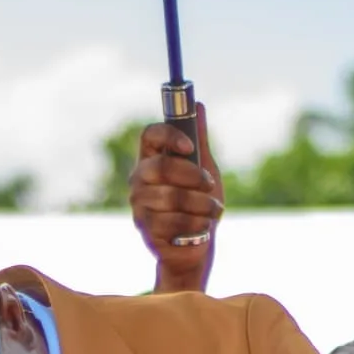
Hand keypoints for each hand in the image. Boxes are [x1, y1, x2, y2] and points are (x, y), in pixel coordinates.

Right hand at [128, 110, 221, 293]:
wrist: (194, 247)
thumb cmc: (198, 204)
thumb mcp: (204, 169)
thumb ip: (199, 140)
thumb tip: (197, 105)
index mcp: (152, 158)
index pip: (149, 135)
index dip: (169, 135)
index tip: (191, 146)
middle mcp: (139, 179)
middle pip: (160, 166)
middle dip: (192, 175)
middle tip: (210, 183)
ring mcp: (139, 204)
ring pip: (171, 197)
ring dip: (201, 204)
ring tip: (214, 210)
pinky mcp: (145, 228)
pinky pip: (171, 221)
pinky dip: (195, 223)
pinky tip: (203, 226)